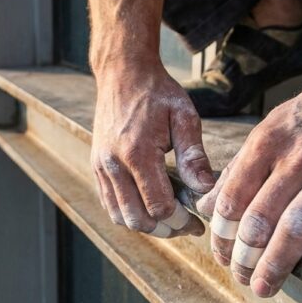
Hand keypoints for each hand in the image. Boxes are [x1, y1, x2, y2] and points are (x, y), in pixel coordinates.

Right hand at [92, 62, 215, 237]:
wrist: (123, 73)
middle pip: (137, 218)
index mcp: (137, 153)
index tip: (197, 221)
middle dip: (165, 229)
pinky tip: (148, 207)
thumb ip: (194, 155)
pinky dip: (128, 213)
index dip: (180, 220)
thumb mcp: (184, 116)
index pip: (158, 206)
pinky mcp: (96, 166)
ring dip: (145, 224)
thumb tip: (205, 189)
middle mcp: (113, 164)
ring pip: (119, 216)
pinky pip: (109, 203)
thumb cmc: (157, 93)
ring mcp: (101, 167)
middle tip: (186, 226)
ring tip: (168, 220)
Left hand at [196, 68, 301, 296]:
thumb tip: (206, 205)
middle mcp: (298, 156)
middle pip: (260, 216)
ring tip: (264, 287)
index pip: (233, 198)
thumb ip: (239, 169)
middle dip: (244, 255)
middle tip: (239, 278)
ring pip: (299, 221)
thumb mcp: (272, 130)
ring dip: (277, 261)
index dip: (221, 234)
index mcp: (267, 143)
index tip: (220, 256)